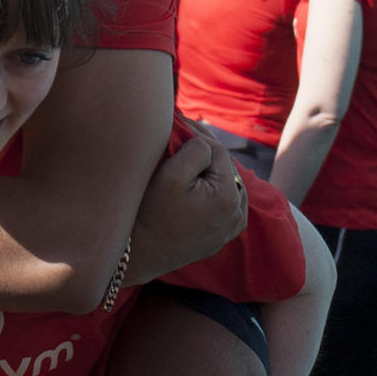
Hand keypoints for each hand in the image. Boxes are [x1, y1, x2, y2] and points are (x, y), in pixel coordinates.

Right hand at [124, 131, 248, 288]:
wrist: (139, 255)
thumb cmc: (151, 214)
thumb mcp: (172, 176)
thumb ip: (196, 150)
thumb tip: (205, 143)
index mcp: (229, 197)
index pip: (218, 152)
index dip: (198, 134)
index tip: (181, 121)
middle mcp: (237, 214)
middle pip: (223, 168)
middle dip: (204, 151)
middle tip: (183, 132)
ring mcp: (230, 228)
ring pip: (225, 185)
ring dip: (209, 169)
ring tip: (187, 152)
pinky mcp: (220, 237)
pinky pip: (221, 204)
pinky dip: (211, 189)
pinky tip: (195, 180)